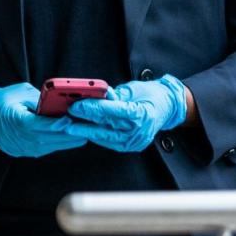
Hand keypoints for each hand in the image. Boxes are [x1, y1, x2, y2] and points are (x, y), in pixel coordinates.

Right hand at [0, 82, 99, 157]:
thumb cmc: (3, 101)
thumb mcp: (20, 92)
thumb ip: (40, 99)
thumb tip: (60, 103)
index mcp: (15, 120)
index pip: (38, 124)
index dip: (55, 124)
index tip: (69, 121)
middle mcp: (19, 137)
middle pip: (48, 138)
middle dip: (68, 135)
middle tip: (86, 129)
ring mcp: (22, 147)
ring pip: (49, 146)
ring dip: (67, 142)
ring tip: (83, 135)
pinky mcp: (26, 152)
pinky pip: (46, 149)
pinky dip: (58, 144)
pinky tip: (70, 139)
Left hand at [66, 75, 188, 152]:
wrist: (168, 108)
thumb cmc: (151, 95)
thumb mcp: (133, 89)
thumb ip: (114, 95)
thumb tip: (95, 95)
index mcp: (142, 113)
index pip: (113, 111)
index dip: (93, 108)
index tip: (77, 104)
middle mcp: (139, 130)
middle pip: (107, 126)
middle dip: (85, 121)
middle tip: (68, 116)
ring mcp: (136, 141)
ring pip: (106, 137)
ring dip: (87, 131)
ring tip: (71, 126)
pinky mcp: (131, 146)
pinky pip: (110, 142)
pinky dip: (97, 137)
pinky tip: (85, 131)